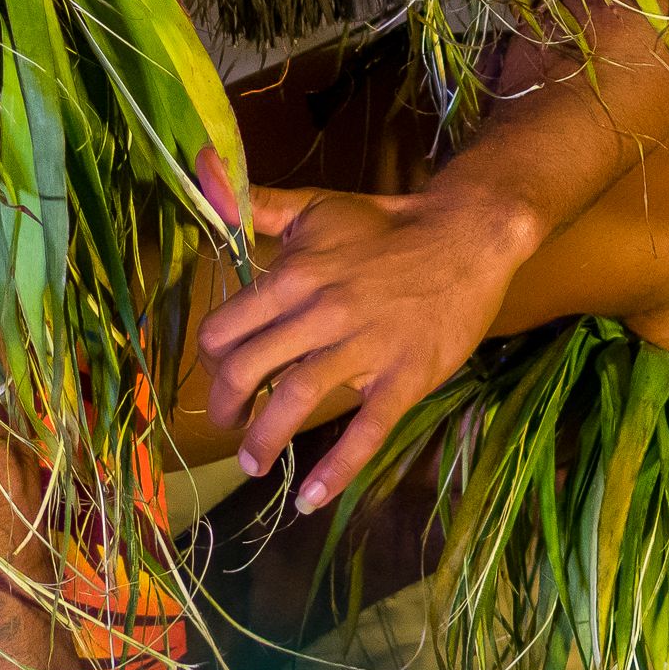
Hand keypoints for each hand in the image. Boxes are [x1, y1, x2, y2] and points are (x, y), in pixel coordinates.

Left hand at [197, 185, 531, 511]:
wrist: (467, 236)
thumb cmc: (384, 227)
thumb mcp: (315, 209)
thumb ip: (255, 203)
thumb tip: (201, 171)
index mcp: (294, 275)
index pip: (225, 329)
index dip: (211, 360)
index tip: (218, 373)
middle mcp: (321, 312)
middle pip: (247, 371)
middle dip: (225, 406)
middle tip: (226, 424)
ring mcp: (364, 347)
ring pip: (294, 402)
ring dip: (263, 440)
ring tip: (253, 462)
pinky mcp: (404, 376)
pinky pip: (366, 430)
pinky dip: (335, 469)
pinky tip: (310, 498)